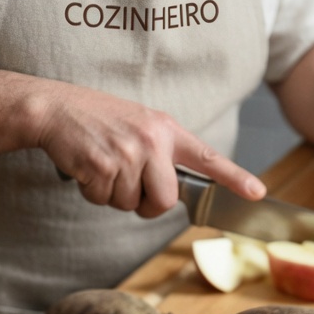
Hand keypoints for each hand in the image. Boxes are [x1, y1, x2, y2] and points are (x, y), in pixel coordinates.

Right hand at [37, 82, 265, 216]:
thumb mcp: (138, 125)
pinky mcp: (102, 166)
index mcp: (166, 129)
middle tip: (128, 185)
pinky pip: (104, 200)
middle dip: (147, 204)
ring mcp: (128, 153)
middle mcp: (152, 140)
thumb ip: (160, 153)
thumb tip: (169, 194)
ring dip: (114, 195)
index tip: (258, 193)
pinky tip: (86, 167)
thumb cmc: (97, 120)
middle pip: (166, 200)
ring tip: (102, 165)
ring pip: (131, 205)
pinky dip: (92, 192)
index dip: (234, 178)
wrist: (55, 109)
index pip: (207, 156)